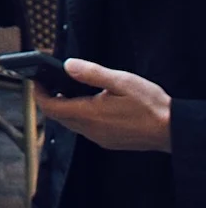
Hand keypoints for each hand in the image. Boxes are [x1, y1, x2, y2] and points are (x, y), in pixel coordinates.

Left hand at [35, 58, 171, 151]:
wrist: (171, 130)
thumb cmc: (149, 105)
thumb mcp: (120, 81)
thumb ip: (92, 73)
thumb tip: (67, 65)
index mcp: (89, 114)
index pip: (51, 108)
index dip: (39, 95)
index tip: (36, 82)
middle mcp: (90, 130)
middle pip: (58, 117)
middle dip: (49, 100)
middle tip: (48, 83)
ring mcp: (99, 138)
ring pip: (70, 124)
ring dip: (64, 109)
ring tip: (67, 90)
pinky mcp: (108, 142)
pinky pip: (84, 130)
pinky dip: (78, 116)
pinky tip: (89, 104)